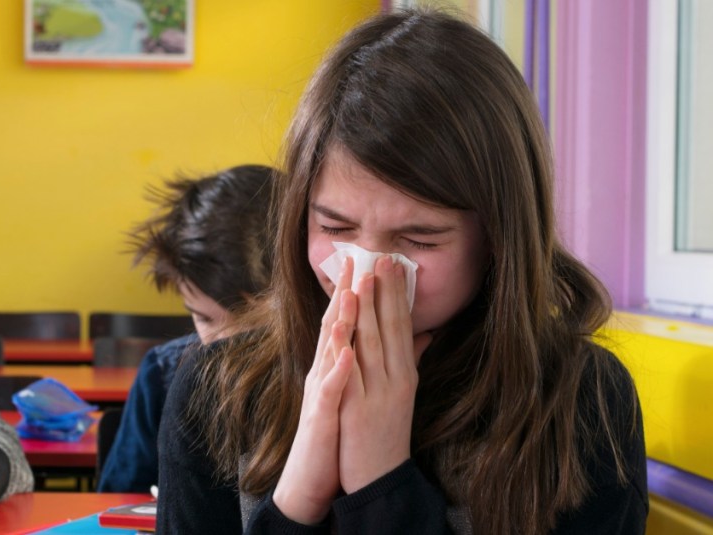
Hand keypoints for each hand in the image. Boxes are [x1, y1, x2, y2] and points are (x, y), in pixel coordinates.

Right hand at [273, 257, 356, 524]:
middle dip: (345, 292)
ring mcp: (320, 393)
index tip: (371, 261)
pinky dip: (336, 371)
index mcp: (335, 366)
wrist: (313, 479)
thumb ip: (368, 365)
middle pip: (334, 326)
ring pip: (328, 351)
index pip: (347, 322)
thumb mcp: (355, 395)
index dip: (358, 292)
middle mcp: (323, 373)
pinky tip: (346, 354)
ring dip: (338, 322)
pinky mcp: (320, 417)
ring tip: (350, 294)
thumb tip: (400, 341)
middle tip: (356, 259)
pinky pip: (329, 391)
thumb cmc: (336, 435)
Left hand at [338, 256, 432, 493]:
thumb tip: (427, 331)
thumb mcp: (403, 393)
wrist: (380, 479)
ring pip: (371, 344)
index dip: (396, 293)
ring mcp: (376, 394)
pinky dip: (347, 350)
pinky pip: (350, 374)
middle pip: (389, 328)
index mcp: (404, 374)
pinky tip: (343, 328)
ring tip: (363, 278)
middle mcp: (394, 379)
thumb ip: (411, 360)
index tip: (392, 263)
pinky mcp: (355, 410)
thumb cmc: (388, 433)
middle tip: (380, 256)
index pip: (402, 325)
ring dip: (367, 309)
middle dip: (383, 291)